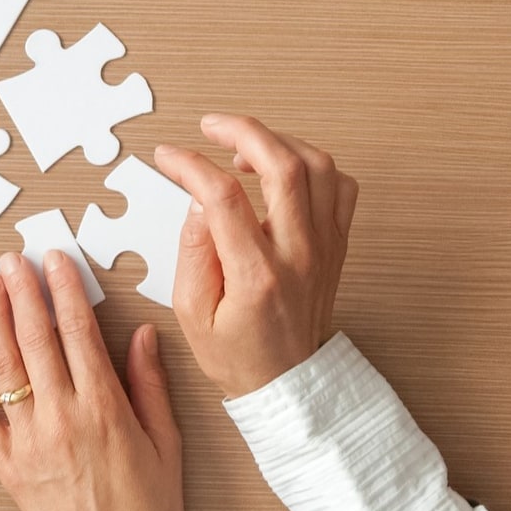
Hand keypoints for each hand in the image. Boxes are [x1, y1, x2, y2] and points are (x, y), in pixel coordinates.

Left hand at [0, 250, 181, 510]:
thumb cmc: (146, 505)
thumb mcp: (166, 442)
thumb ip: (151, 384)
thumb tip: (143, 334)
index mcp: (104, 407)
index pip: (78, 332)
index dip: (63, 290)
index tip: (55, 261)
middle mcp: (62, 417)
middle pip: (35, 340)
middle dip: (21, 293)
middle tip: (12, 260)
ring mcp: (29, 440)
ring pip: (3, 369)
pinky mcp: (7, 464)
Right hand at [154, 114, 358, 397]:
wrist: (289, 385)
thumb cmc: (237, 355)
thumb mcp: (191, 315)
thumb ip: (192, 252)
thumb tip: (197, 200)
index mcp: (256, 275)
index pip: (223, 197)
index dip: (190, 166)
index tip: (169, 157)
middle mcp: (299, 254)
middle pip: (284, 166)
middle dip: (243, 131)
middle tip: (211, 126)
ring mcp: (325, 246)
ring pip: (318, 166)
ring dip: (279, 143)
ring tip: (244, 149)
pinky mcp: (338, 244)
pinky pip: (341, 186)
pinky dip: (314, 166)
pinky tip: (283, 171)